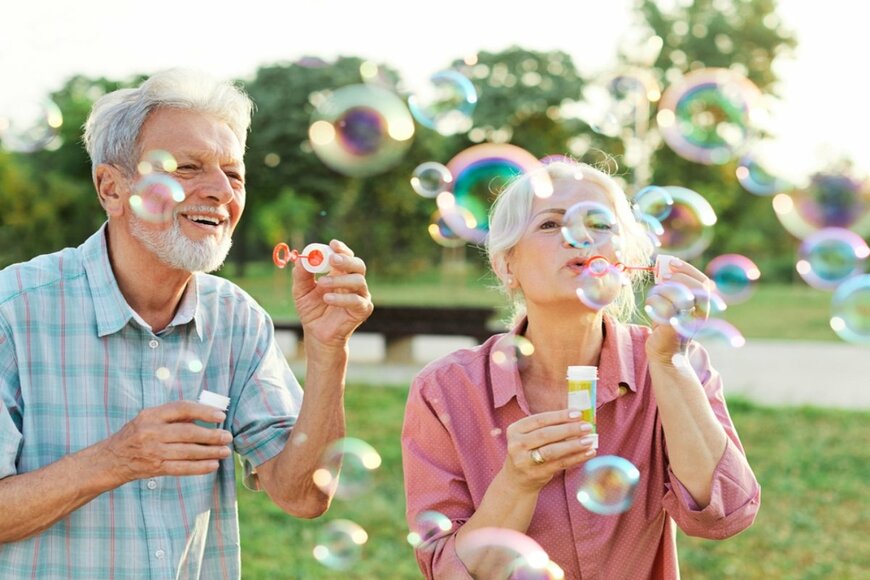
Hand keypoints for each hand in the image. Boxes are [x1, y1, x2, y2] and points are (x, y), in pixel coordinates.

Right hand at [100, 401, 232, 483]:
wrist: (109, 459)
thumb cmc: (135, 435)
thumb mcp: (149, 419)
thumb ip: (174, 416)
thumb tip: (205, 414)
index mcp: (151, 415)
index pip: (182, 408)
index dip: (204, 411)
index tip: (221, 416)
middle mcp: (151, 432)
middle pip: (188, 432)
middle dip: (211, 435)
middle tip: (227, 437)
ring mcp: (152, 451)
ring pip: (187, 452)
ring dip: (210, 452)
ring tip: (224, 451)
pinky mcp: (154, 468)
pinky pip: (181, 468)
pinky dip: (199, 467)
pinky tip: (213, 465)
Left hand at [292, 239, 372, 347]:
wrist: (316, 334)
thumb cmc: (312, 310)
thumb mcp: (301, 290)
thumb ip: (301, 274)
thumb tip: (302, 258)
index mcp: (341, 273)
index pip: (346, 256)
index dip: (341, 249)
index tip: (332, 244)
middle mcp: (353, 282)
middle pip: (358, 264)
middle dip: (346, 260)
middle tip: (332, 259)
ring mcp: (360, 295)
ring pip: (358, 280)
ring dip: (339, 280)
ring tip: (322, 283)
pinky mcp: (363, 309)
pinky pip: (356, 300)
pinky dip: (342, 298)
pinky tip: (327, 298)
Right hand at [503, 410, 596, 491]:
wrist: (517, 480)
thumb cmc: (529, 451)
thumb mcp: (530, 437)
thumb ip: (548, 427)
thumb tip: (577, 418)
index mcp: (514, 430)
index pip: (539, 419)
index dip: (559, 416)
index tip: (578, 413)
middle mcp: (516, 445)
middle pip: (546, 434)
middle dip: (569, 429)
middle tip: (587, 426)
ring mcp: (525, 461)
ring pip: (553, 450)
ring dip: (574, 444)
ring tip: (590, 440)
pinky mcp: (536, 473)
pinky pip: (560, 464)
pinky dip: (576, 458)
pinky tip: (588, 453)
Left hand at [644, 258, 714, 363]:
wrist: (665, 354)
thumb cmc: (667, 325)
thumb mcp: (674, 304)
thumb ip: (675, 287)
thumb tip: (665, 267)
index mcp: (703, 305)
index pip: (703, 282)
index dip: (688, 270)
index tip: (671, 262)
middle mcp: (700, 314)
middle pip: (694, 288)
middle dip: (676, 279)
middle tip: (663, 279)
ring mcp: (688, 321)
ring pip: (676, 295)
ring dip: (660, 292)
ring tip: (654, 299)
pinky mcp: (674, 328)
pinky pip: (663, 307)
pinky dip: (653, 303)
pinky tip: (650, 309)